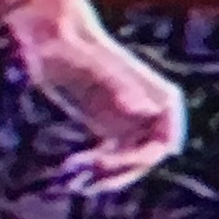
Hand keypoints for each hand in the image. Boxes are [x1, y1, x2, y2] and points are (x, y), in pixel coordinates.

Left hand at [1, 0, 182, 191]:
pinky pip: (110, 159)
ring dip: (101, 176)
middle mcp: (151, 112)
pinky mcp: (108, 127)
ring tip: (70, 181)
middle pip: (143, 159)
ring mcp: (130, 121)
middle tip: (83, 179)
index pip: (163, 144)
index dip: (140, 163)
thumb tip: (147, 111)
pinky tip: (68, 173)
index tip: (107, 169)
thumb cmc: (76, 47)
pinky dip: (92, 170)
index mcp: (160, 97)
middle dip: (114, 173)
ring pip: (126, 164)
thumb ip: (122, 87)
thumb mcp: (94, 67)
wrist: (55, 36)